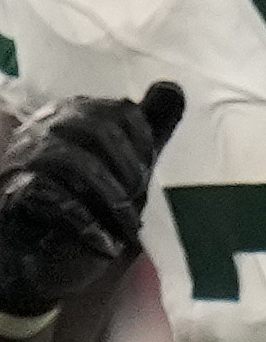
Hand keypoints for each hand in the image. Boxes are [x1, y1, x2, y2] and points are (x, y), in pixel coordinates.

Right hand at [0, 81, 182, 323]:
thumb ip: (147, 130)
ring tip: (128, 227)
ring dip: (112, 198)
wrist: (39, 254)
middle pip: (94, 127)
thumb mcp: (124, 166)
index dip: (143, 142)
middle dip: (129, 167)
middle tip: (139, 200)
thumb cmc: (86, 204)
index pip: (116, 110)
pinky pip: (52, 196)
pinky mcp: (16, 192)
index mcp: (71, 116)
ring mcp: (25, 158)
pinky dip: (87, 224)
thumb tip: (173, 87)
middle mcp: (44, 129)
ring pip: (73, 160)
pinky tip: (106, 244)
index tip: (149, 174)